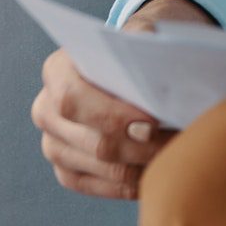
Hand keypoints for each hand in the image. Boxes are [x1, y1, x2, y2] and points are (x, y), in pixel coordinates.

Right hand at [30, 0, 215, 200]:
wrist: (122, 70)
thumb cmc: (131, 54)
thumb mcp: (136, 39)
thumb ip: (144, 49)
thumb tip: (160, 77)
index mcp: (57, 71)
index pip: (73, 98)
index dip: (113, 115)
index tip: (153, 121)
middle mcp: (46, 109)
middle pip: (93, 140)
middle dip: (141, 146)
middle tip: (179, 143)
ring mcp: (52, 144)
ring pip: (100, 167)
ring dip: (142, 165)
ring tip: (177, 156)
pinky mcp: (65, 171)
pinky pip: (97, 186)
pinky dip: (129, 184)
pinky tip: (157, 174)